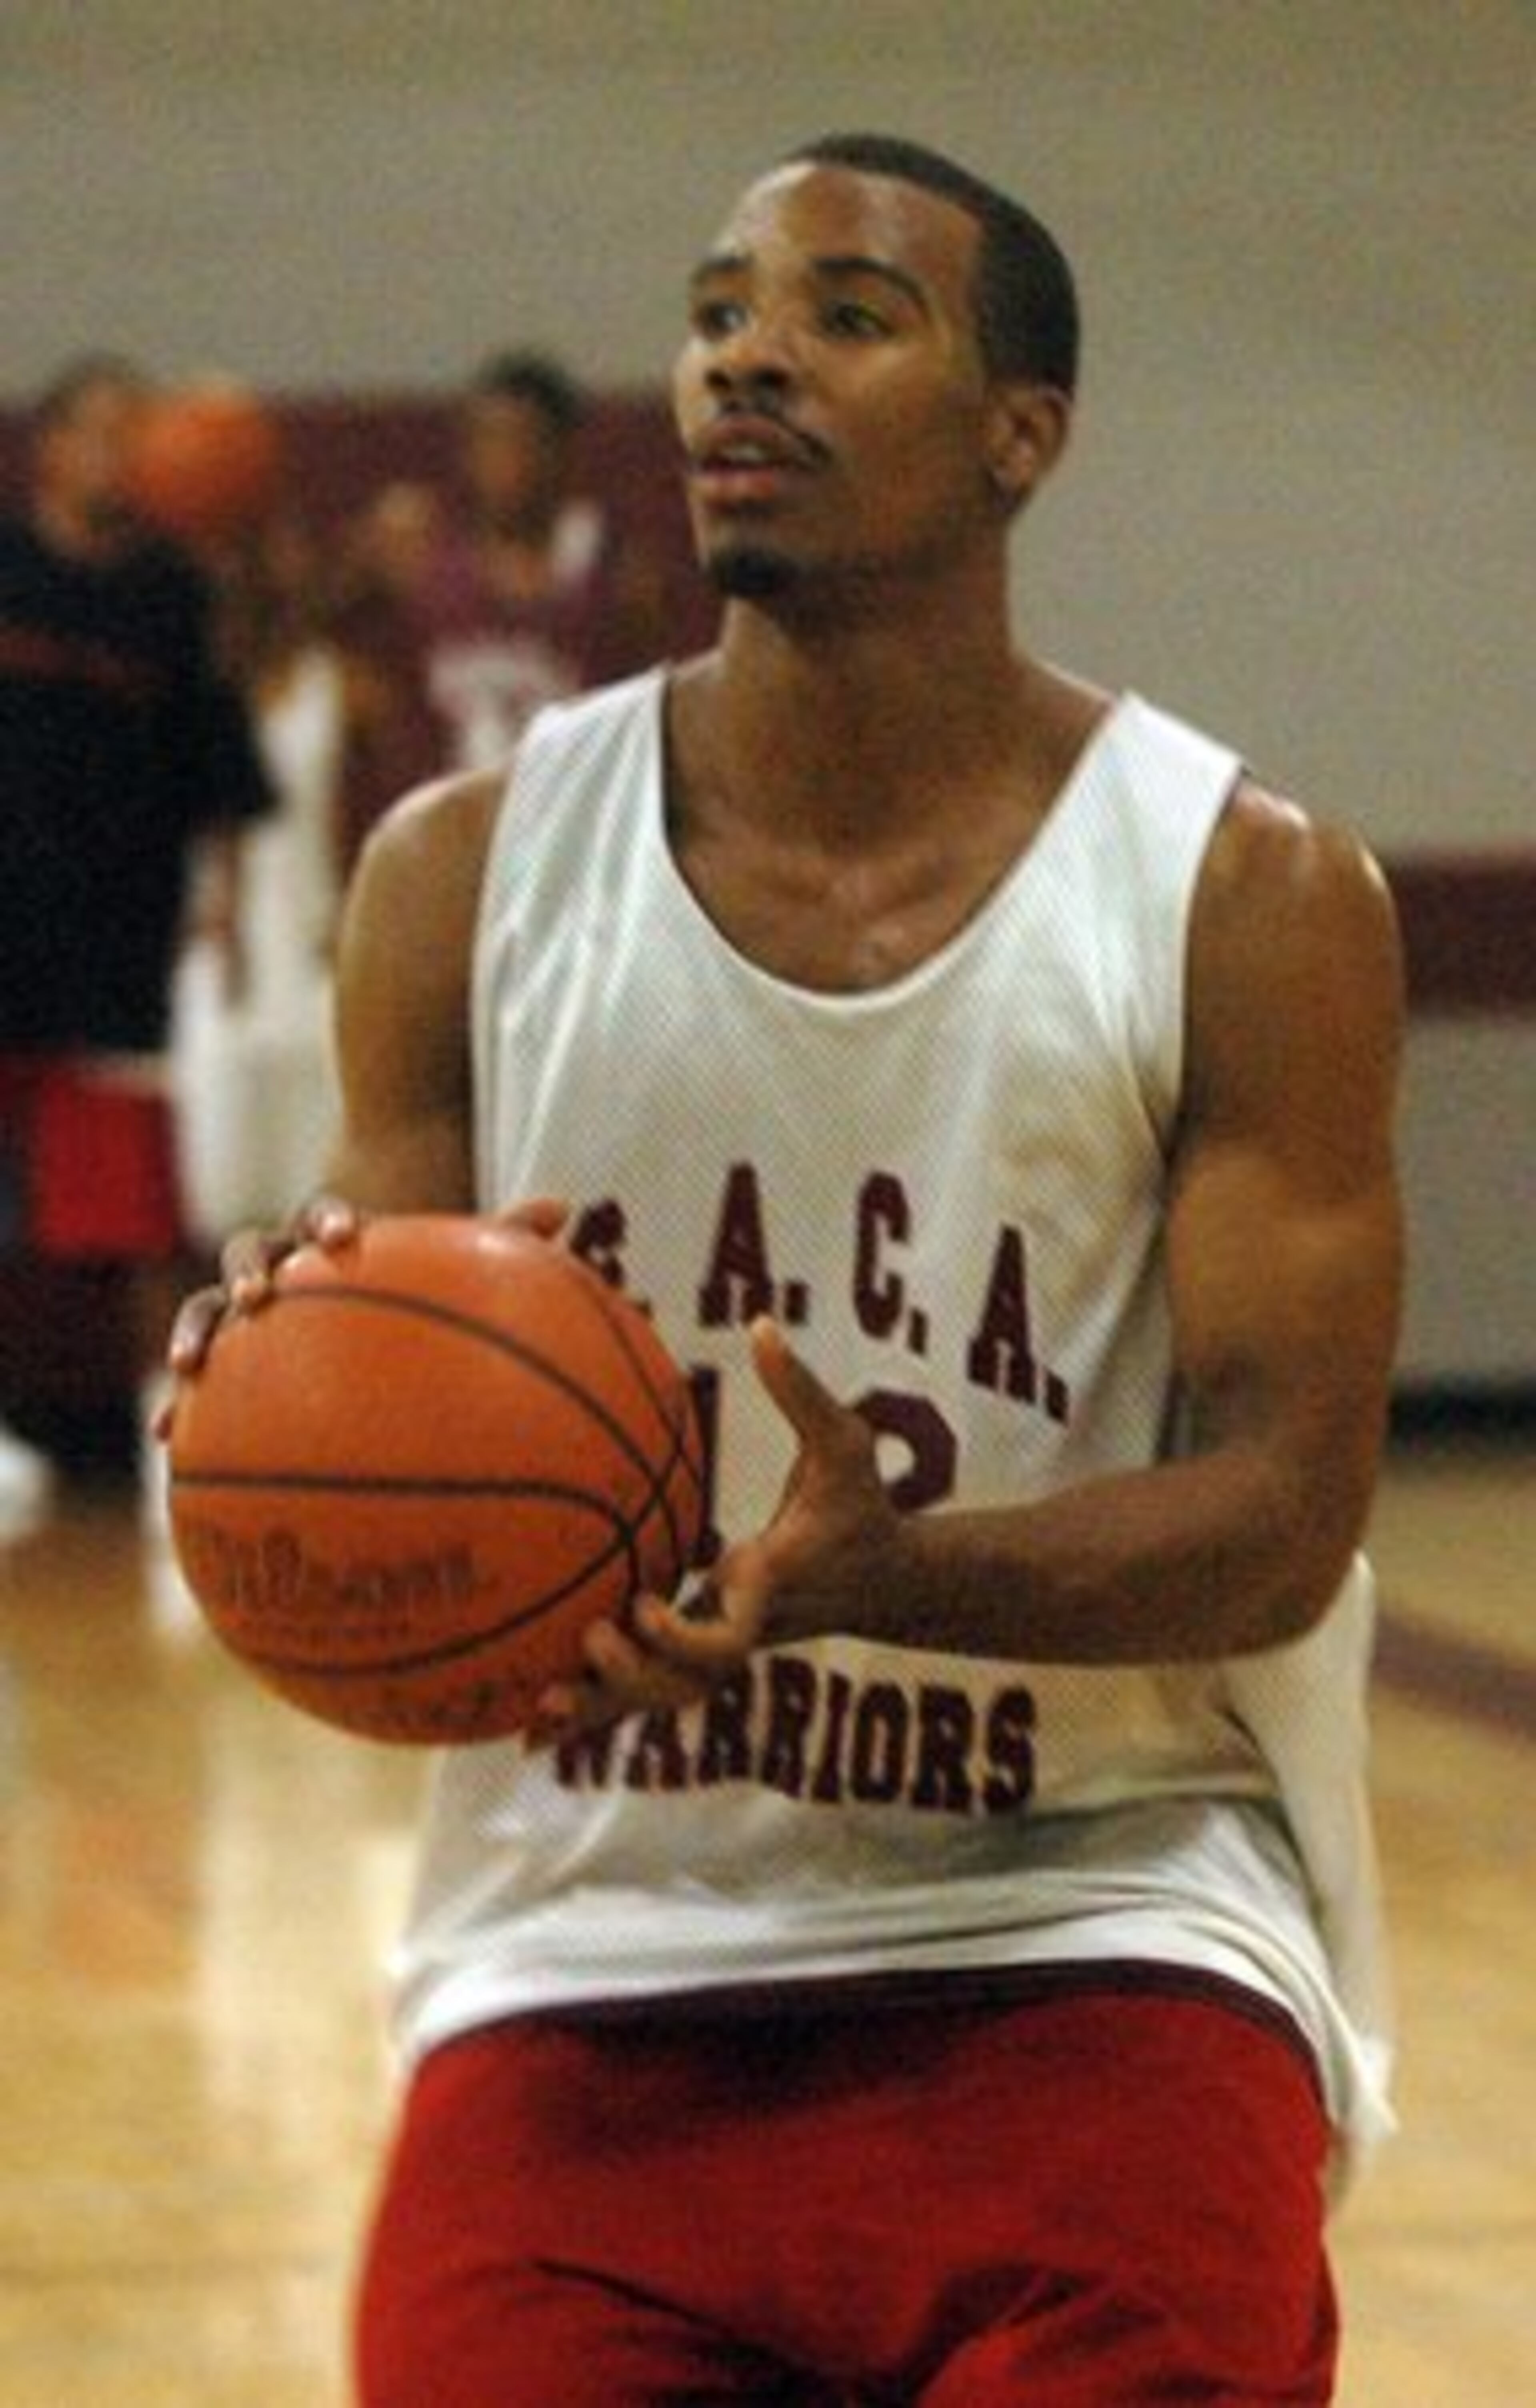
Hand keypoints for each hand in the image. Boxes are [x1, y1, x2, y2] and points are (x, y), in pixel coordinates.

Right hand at [160, 1193, 571, 1433]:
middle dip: (249, 1271)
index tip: (345, 1238)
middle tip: (257, 1299)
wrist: (359, 1284)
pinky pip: (201, 1377)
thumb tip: (564, 1204)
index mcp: (329, 1236)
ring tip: (187, 1370)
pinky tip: (167, 1440)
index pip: (323, 1213)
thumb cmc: (414, 1284)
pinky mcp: (230, 1355)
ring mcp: (248, 1306)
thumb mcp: (451, 1265)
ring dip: (197, 1330)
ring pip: (207, 1304)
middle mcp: (280, 1262)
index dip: (330, 1221)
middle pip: (249, 1249)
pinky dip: (182, 1405)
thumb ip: (500, 1238)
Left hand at [531, 1318, 908, 1741]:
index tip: (643, 1603)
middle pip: (681, 1686)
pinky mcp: (708, 1652)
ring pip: (659, 1700)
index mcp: (765, 1586)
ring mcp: (722, 1648)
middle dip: (631, 1677)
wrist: (888, 1580)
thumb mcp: (847, 1442)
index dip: (680, 1635)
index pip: (725, 1638)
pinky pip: (650, 1690)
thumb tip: (761, 1325)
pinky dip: (599, 1711)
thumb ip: (802, 1391)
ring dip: (602, 1708)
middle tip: (590, 1636)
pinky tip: (537, 1722)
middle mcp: (739, 1628)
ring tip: (536, 1710)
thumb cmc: (861, 1505)